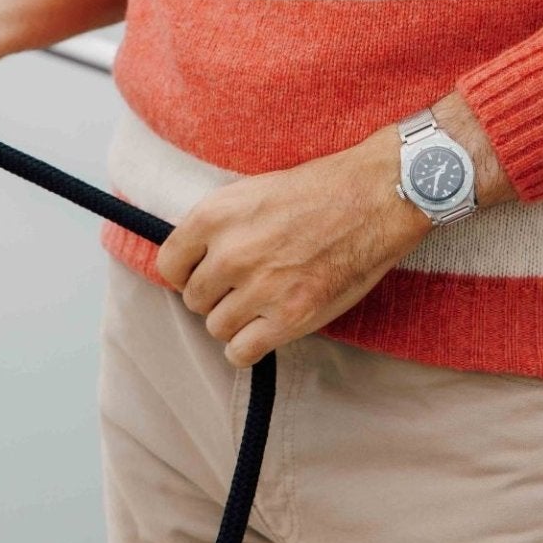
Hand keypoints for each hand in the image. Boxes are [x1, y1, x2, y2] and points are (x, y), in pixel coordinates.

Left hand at [155, 128, 432, 368]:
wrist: (373, 198)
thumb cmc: (318, 190)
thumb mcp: (252, 191)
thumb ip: (217, 227)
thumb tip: (193, 263)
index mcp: (215, 215)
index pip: (169, 264)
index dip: (186, 271)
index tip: (206, 272)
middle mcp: (231, 253)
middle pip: (194, 299)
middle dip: (217, 294)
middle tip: (245, 283)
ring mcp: (259, 288)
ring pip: (216, 327)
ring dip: (235, 320)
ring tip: (261, 302)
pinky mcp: (289, 319)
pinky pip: (240, 352)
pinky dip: (249, 346)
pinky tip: (264, 328)